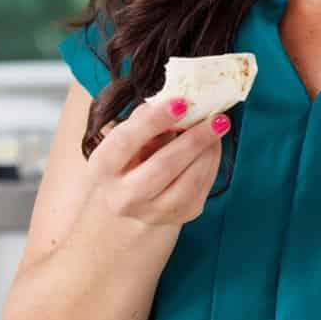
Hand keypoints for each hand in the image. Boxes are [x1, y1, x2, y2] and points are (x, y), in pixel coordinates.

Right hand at [85, 96, 227, 232]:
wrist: (133, 201)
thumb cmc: (130, 157)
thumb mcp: (128, 135)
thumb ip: (146, 119)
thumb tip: (177, 103)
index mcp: (102, 168)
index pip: (126, 142)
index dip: (154, 121)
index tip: (182, 102)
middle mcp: (123, 196)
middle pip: (162, 167)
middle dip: (193, 139)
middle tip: (215, 117)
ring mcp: (152, 212)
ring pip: (188, 181)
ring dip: (208, 150)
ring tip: (218, 126)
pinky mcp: (180, 216)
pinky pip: (202, 188)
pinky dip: (212, 162)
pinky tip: (214, 144)